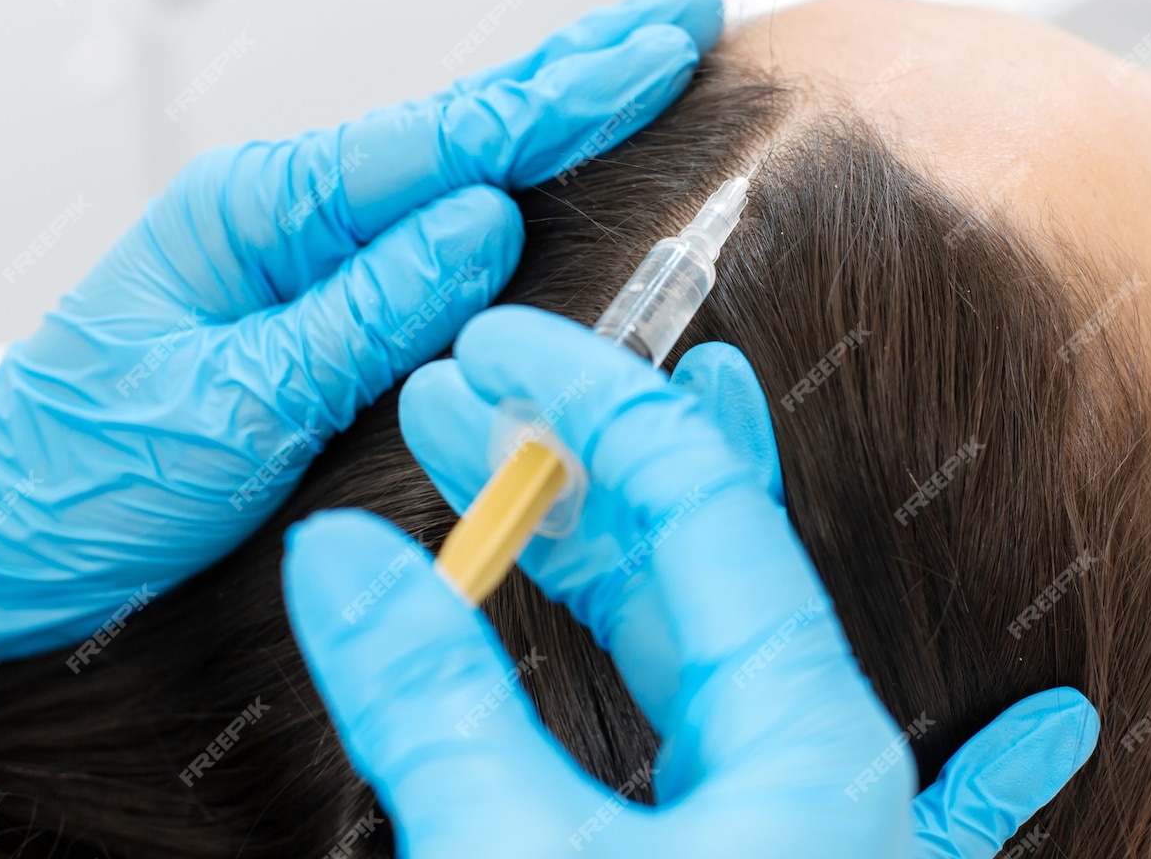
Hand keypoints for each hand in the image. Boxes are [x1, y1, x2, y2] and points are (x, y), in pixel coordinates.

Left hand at [0, 0, 721, 701]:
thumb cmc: (93, 472)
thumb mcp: (238, 399)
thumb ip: (370, 308)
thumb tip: (488, 218)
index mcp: (265, 209)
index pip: (446, 142)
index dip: (563, 98)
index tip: (657, 48)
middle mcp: (288, 206)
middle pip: (462, 123)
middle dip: (578, 68)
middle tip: (684, 13)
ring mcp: (300, 242)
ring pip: (453, 162)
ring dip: (553, 110)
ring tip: (640, 55)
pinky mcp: (313, 289)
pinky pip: (428, 220)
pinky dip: (505, 175)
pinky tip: (546, 158)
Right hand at [282, 307, 1095, 856]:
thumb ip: (436, 704)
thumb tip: (340, 558)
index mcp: (810, 736)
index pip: (700, 500)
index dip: (588, 402)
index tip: (486, 342)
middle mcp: (804, 756)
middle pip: (689, 555)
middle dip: (571, 460)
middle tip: (460, 391)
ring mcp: (759, 810)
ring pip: (666, 636)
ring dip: (565, 551)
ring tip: (466, 472)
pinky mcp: (705, 858)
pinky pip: (646, 720)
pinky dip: (568, 656)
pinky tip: (512, 613)